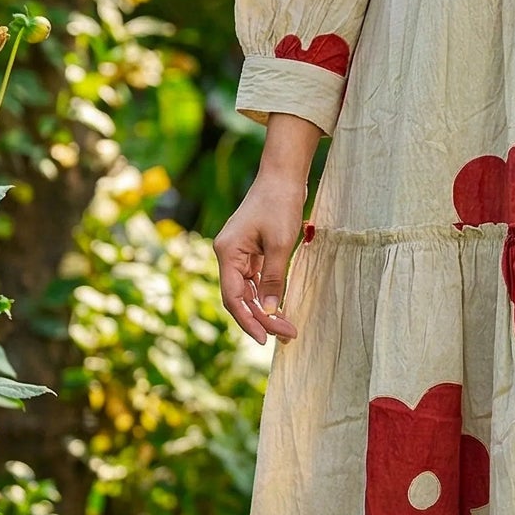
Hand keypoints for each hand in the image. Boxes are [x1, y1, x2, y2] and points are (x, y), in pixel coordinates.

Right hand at [214, 167, 307, 347]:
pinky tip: (280, 306)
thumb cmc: (281, 204)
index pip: (233, 298)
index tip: (266, 338)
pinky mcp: (251, 249)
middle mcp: (228, 254)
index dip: (248, 321)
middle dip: (261, 318)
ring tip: (286, 326)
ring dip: (265, 308)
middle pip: (240, 297)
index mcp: (227, 253)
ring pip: (248, 290)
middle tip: (286, 334)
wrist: (284, 176)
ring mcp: (239, 252)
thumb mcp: (281, 244)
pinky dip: (267, 293)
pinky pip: (255, 279)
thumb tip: (268, 310)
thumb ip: (273, 279)